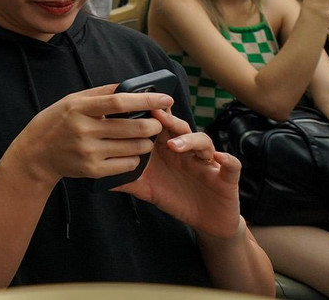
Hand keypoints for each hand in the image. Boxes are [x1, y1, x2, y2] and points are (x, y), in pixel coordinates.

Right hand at [5, 84, 170, 186]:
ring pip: (135, 147)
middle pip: (133, 127)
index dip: (146, 99)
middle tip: (157, 123)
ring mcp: (89, 152)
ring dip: (146, 142)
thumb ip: (100, 93)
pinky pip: (128, 164)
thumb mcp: (71, 100)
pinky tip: (129, 152)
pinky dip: (135, 158)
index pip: (120, 102)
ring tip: (143, 138)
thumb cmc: (56, 122)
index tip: (166, 98)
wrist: (36, 154)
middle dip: (153, 124)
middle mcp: (84, 130)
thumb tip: (129, 86)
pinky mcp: (93, 170)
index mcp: (79, 108)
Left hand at [116, 108, 242, 239]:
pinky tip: (218, 159)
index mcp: (167, 149)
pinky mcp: (225, 177)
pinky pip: (231, 165)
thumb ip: (126, 179)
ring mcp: (206, 161)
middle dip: (168, 120)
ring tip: (173, 145)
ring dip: (189, 140)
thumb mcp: (147, 188)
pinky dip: (227, 160)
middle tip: (154, 115)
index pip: (158, 126)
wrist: (205, 220)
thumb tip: (97, 176)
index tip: (132, 108)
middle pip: (179, 127)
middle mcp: (186, 150)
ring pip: (202, 141)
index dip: (148, 116)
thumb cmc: (174, 197)